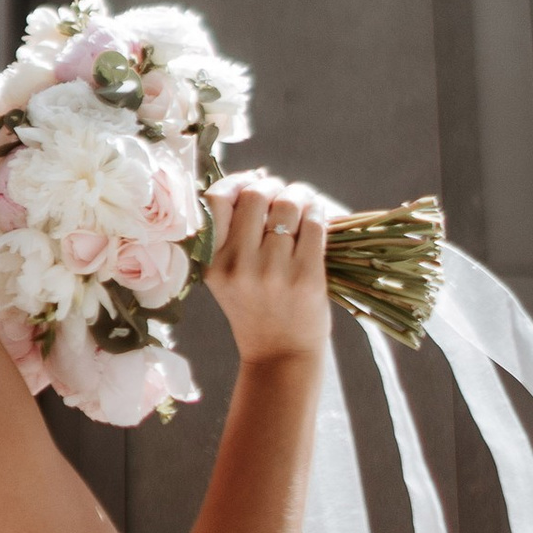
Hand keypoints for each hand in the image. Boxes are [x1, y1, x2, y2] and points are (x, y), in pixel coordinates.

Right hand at [204, 172, 333, 368]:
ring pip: (288, 204)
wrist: (280, 355)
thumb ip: (232, 234)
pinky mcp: (305, 277)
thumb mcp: (226, 276)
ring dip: (300, 195)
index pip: (215, 200)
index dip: (236, 181)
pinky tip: (318, 215)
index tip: (253, 181)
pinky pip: (314, 223)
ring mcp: (272, 272)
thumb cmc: (255, 308)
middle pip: (256, 195)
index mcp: (213, 263)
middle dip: (274, 186)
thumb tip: (258, 177)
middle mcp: (238, 266)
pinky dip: (318, 210)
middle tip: (283, 194)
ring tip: (304, 203)